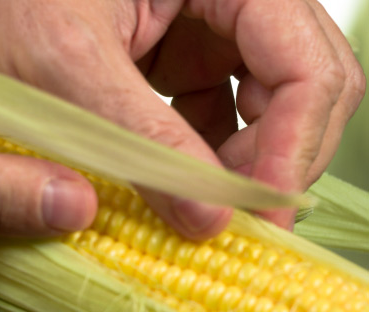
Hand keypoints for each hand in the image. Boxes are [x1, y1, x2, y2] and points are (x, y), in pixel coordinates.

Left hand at [0, 0, 363, 236]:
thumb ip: (141, 138)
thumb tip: (206, 216)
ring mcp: (206, 29)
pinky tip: (178, 184)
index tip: (257, 207)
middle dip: (277, 157)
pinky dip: (209, 157)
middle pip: (301, 86)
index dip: (295, 142)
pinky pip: (221, 114)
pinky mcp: (180, 59)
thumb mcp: (69, 65)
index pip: (306, 62)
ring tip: (203, 206)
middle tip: (239, 218)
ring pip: (266, 106)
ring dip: (244, 163)